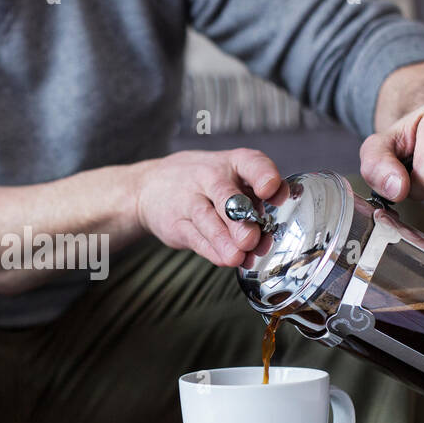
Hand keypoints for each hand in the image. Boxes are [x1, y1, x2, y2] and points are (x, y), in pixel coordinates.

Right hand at [134, 149, 282, 265]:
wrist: (151, 186)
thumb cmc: (204, 184)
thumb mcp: (232, 181)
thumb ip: (254, 205)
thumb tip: (267, 237)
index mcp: (234, 163)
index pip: (252, 164)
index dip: (264, 175)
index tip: (271, 190)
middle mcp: (211, 177)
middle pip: (225, 195)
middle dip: (240, 219)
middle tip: (250, 238)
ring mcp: (189, 199)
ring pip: (207, 219)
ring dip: (223, 239)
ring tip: (237, 256)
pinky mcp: (175, 223)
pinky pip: (194, 237)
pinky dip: (210, 250)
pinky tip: (223, 258)